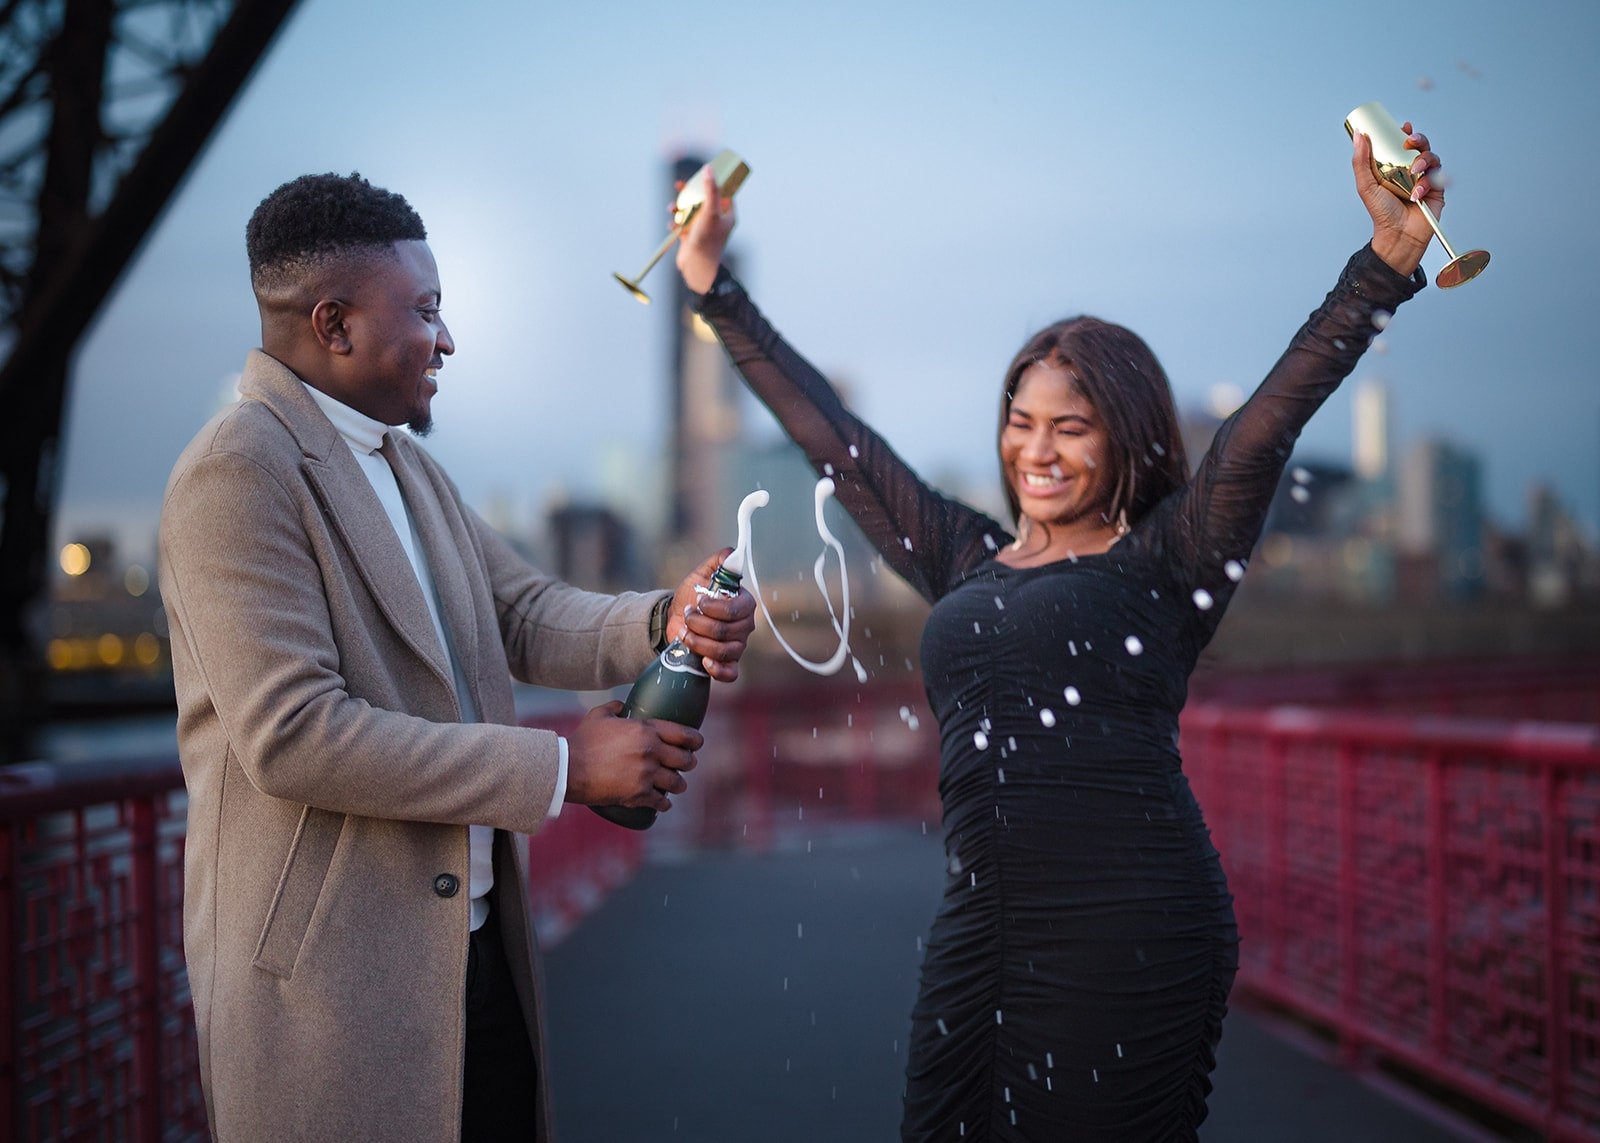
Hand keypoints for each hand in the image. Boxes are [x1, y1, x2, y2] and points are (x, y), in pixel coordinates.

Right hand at [564, 700, 701, 811]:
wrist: (569, 769)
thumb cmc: (583, 741)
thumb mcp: (598, 716)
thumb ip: (613, 707)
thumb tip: (621, 705)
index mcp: (646, 730)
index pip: (684, 734)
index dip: (695, 740)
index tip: (697, 744)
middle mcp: (651, 751)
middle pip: (685, 760)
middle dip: (688, 763)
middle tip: (684, 765)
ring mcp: (647, 775)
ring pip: (677, 783)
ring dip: (678, 784)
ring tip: (675, 785)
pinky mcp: (639, 795)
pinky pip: (661, 802)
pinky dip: (663, 803)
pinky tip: (662, 803)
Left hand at [668, 547, 757, 681]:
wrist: (675, 620)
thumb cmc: (691, 597)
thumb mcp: (700, 575)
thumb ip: (718, 563)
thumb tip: (731, 554)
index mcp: (743, 604)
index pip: (735, 610)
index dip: (713, 607)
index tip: (698, 600)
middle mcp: (745, 627)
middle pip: (725, 631)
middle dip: (699, 623)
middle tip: (687, 615)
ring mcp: (737, 646)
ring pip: (722, 651)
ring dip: (697, 641)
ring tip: (685, 633)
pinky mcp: (728, 663)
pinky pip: (730, 673)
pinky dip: (716, 669)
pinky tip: (704, 661)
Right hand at [674, 163, 735, 293]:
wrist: (696, 268)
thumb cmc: (708, 241)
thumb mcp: (710, 212)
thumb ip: (710, 190)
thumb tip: (708, 169)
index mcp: (727, 215)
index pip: (722, 192)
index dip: (712, 182)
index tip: (702, 174)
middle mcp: (716, 221)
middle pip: (703, 199)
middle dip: (689, 193)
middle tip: (679, 185)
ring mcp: (703, 229)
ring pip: (690, 211)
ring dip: (679, 208)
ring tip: (671, 208)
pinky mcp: (691, 237)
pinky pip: (682, 224)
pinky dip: (675, 223)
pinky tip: (673, 226)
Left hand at [1352, 119, 1441, 276]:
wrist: (1398, 235)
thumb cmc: (1382, 213)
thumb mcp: (1366, 186)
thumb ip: (1361, 161)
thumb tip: (1359, 136)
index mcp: (1394, 168)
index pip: (1401, 145)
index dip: (1404, 133)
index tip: (1403, 127)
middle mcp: (1410, 171)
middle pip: (1420, 146)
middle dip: (1418, 140)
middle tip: (1410, 142)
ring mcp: (1425, 179)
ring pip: (1431, 158)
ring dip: (1423, 161)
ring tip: (1413, 172)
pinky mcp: (1437, 189)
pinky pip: (1438, 176)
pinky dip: (1428, 182)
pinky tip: (1417, 194)